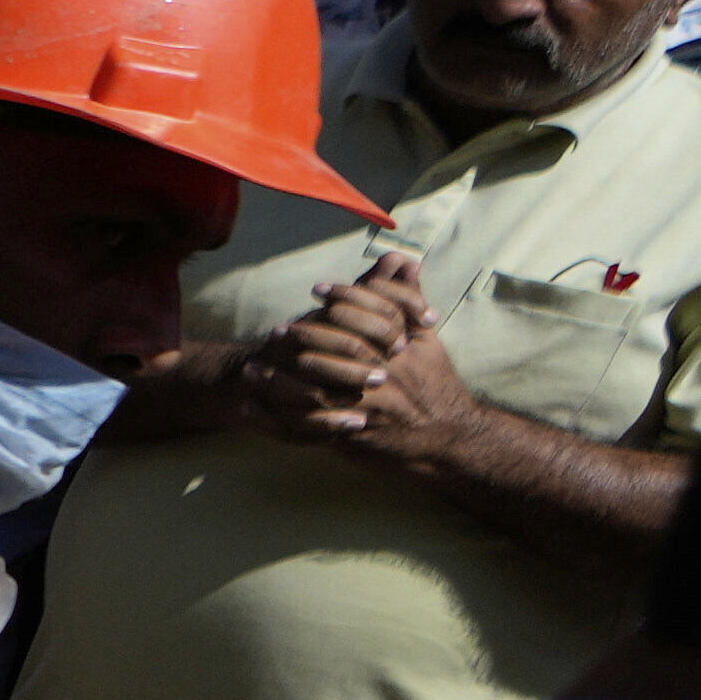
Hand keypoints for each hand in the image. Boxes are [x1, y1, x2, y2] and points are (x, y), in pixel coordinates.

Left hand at [241, 258, 486, 465]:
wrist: (450, 438)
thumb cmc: (435, 385)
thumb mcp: (427, 342)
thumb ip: (408, 302)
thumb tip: (402, 261)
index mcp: (404, 349)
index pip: (372, 314)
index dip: (344, 297)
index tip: (316, 289)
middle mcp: (388, 374)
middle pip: (342, 349)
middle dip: (305, 336)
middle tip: (276, 330)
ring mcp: (371, 405)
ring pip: (320, 388)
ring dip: (281, 379)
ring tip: (252, 367)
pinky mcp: (355, 434)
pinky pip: (309, 426)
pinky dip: (276, 419)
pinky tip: (250, 408)